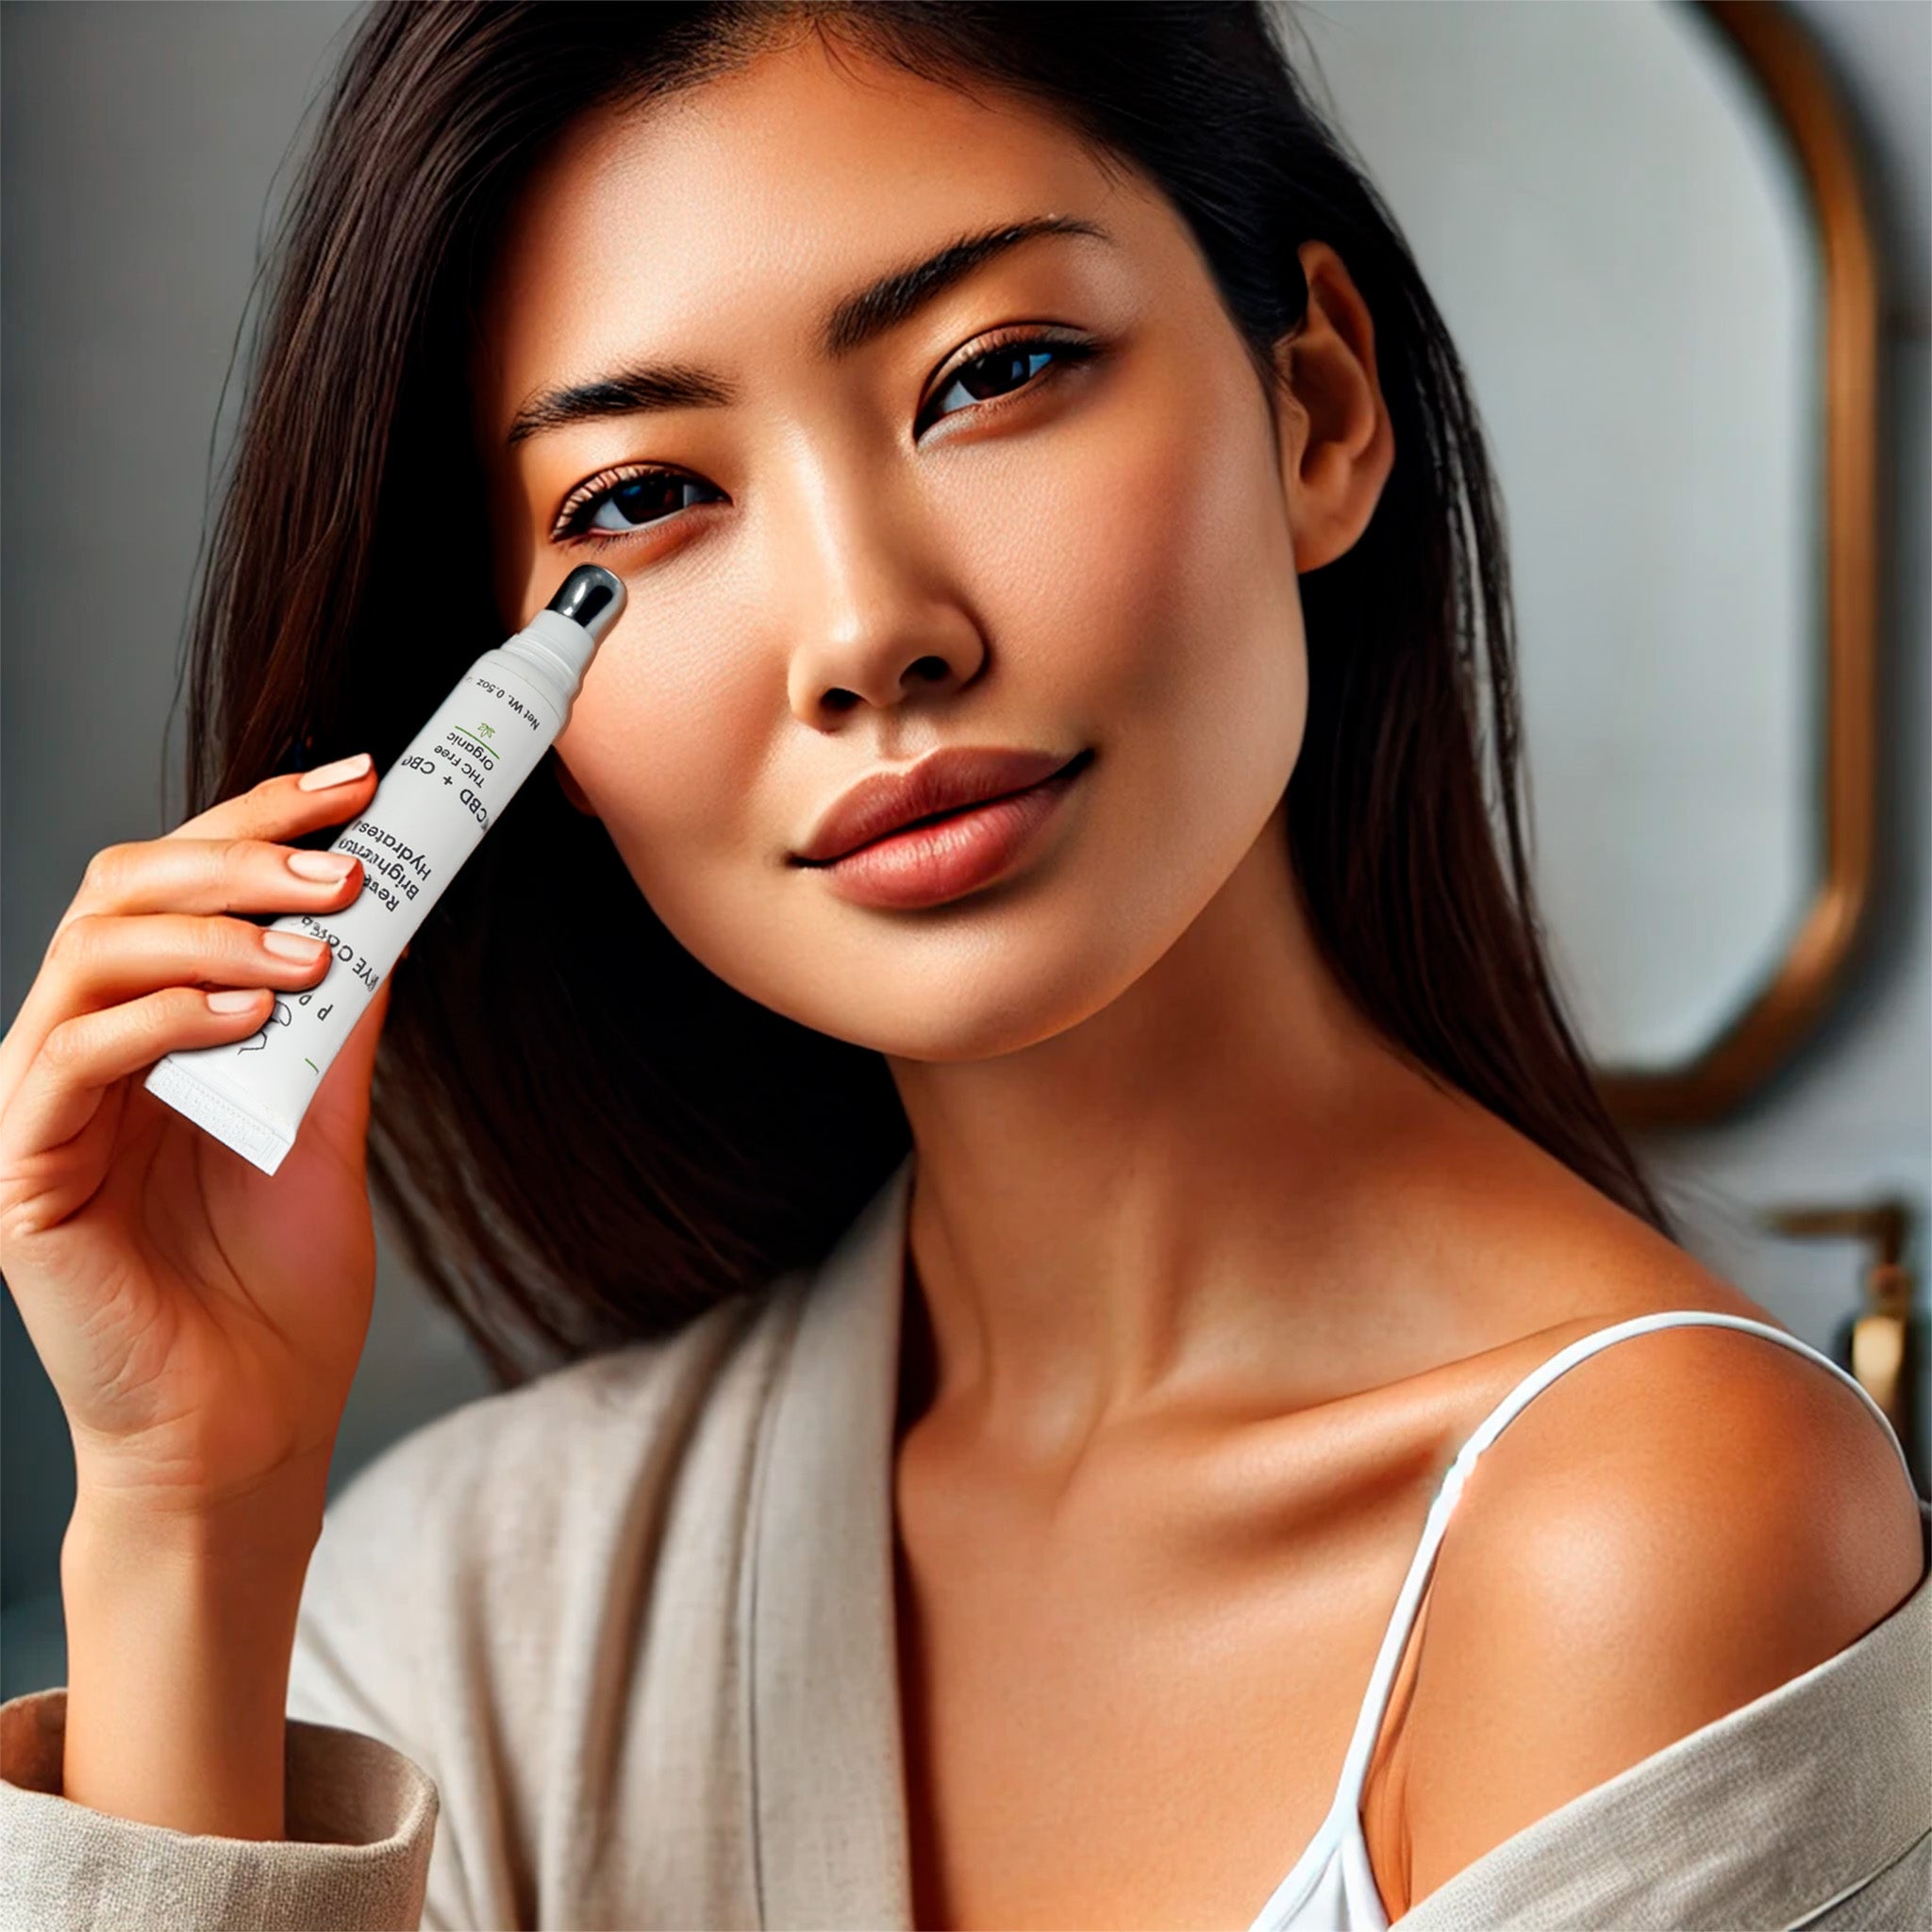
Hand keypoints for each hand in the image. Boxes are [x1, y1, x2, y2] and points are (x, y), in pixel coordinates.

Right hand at [0, 752, 396, 1524]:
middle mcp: (89, 1050)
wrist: (250, 1426)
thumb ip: (342, 1028)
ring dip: (211, 932)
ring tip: (314, 948)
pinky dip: (164, 1018)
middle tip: (345, 860)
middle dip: (240, 855)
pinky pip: (68, 1059)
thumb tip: (389, 919)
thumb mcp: (328, 1126)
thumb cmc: (278, 1288)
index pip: (186, 888)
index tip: (358, 783)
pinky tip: (252, 1017)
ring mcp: (48, 1109)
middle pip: (126, 892)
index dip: (260, 820)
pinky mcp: (26, 1173)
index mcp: (157, 1031)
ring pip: (88, 955)